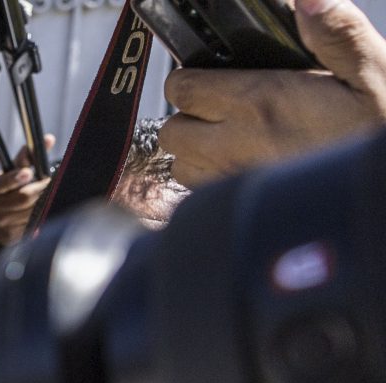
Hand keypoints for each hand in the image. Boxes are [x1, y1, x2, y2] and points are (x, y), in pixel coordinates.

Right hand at [0, 141, 52, 245]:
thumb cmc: (3, 194)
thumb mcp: (8, 175)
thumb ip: (27, 158)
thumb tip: (49, 139)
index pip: (2, 183)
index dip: (15, 178)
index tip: (27, 173)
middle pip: (23, 197)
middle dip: (41, 189)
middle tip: (51, 182)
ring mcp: (0, 223)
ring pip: (31, 211)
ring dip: (43, 202)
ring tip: (47, 195)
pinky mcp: (10, 235)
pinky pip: (32, 223)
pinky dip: (41, 215)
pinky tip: (42, 210)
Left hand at [161, 0, 385, 186]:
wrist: (376, 191)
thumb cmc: (374, 132)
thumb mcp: (371, 72)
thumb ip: (335, 34)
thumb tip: (308, 0)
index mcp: (261, 104)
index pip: (182, 88)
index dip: (189, 78)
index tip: (206, 75)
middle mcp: (234, 146)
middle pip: (173, 131)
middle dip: (188, 116)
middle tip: (219, 107)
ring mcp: (232, 182)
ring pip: (181, 166)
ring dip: (197, 151)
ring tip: (231, 138)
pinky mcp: (238, 207)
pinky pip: (200, 194)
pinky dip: (211, 179)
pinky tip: (244, 164)